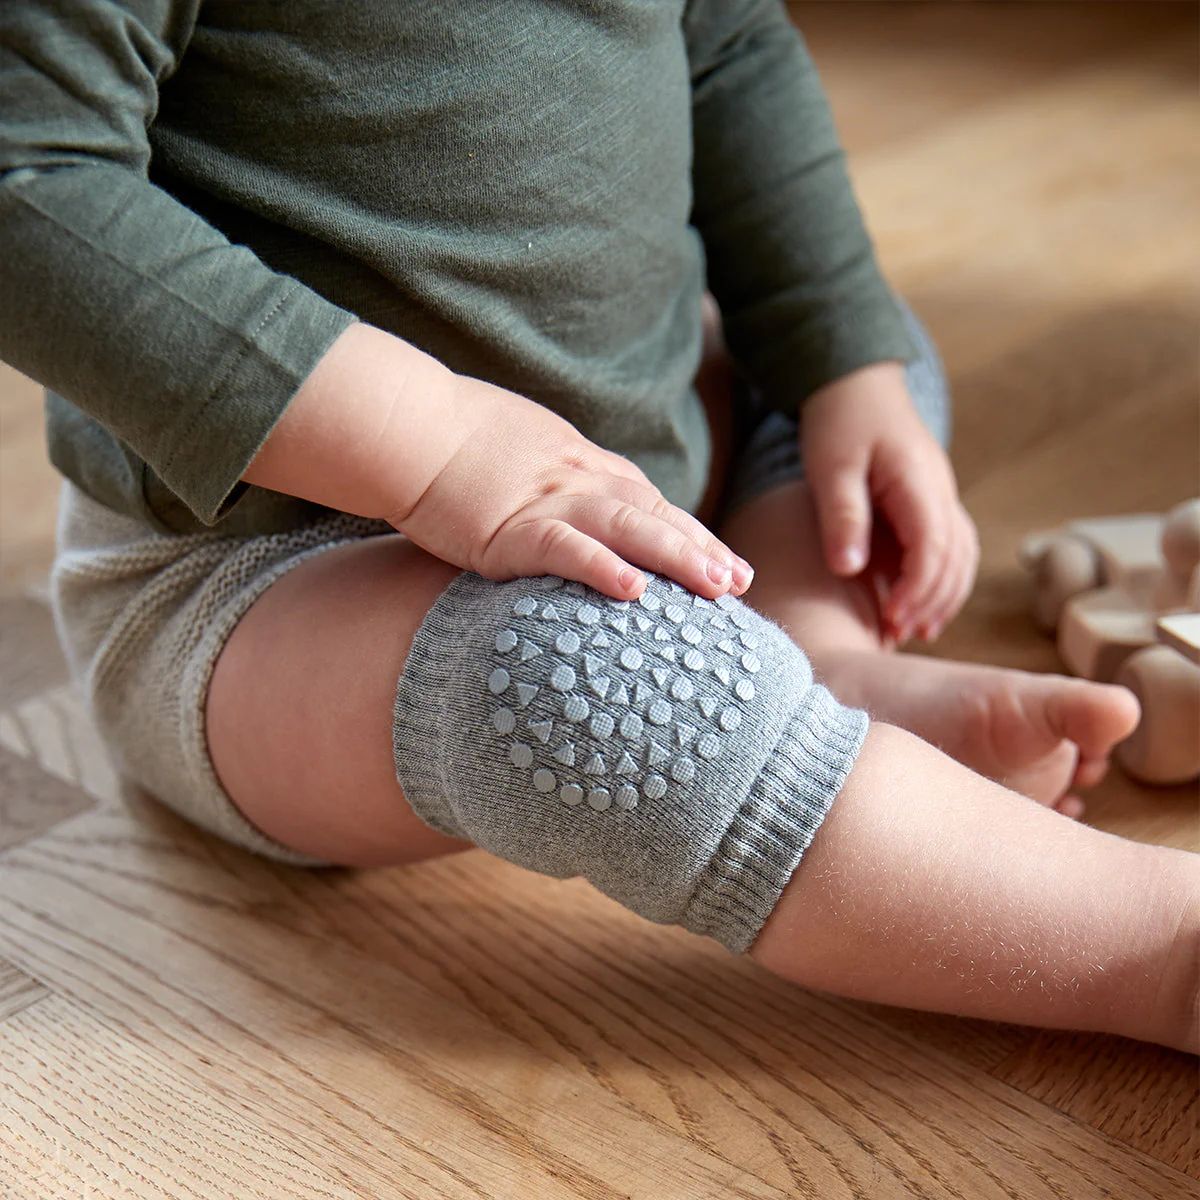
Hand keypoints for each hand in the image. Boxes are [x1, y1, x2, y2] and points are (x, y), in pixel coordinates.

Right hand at [392, 372, 753, 601]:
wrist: (406, 424)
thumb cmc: (454, 437)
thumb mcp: (523, 451)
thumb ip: (557, 479)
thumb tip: (576, 515)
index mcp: (579, 466)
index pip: (649, 503)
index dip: (692, 534)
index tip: (729, 565)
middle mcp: (574, 481)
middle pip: (652, 514)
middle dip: (700, 550)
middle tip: (740, 583)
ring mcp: (544, 502)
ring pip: (626, 527)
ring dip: (675, 557)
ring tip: (716, 587)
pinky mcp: (508, 527)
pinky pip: (563, 547)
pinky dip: (600, 566)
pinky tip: (634, 589)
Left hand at [801, 361, 977, 641]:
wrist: (855, 381)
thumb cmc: (839, 420)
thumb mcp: (831, 467)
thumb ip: (843, 516)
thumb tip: (849, 568)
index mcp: (918, 482)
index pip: (933, 546)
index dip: (917, 588)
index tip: (892, 618)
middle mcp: (941, 490)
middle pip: (955, 557)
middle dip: (931, 600)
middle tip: (896, 633)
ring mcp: (942, 494)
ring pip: (961, 554)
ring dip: (943, 595)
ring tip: (914, 631)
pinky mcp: (932, 500)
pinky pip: (951, 545)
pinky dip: (941, 578)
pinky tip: (919, 604)